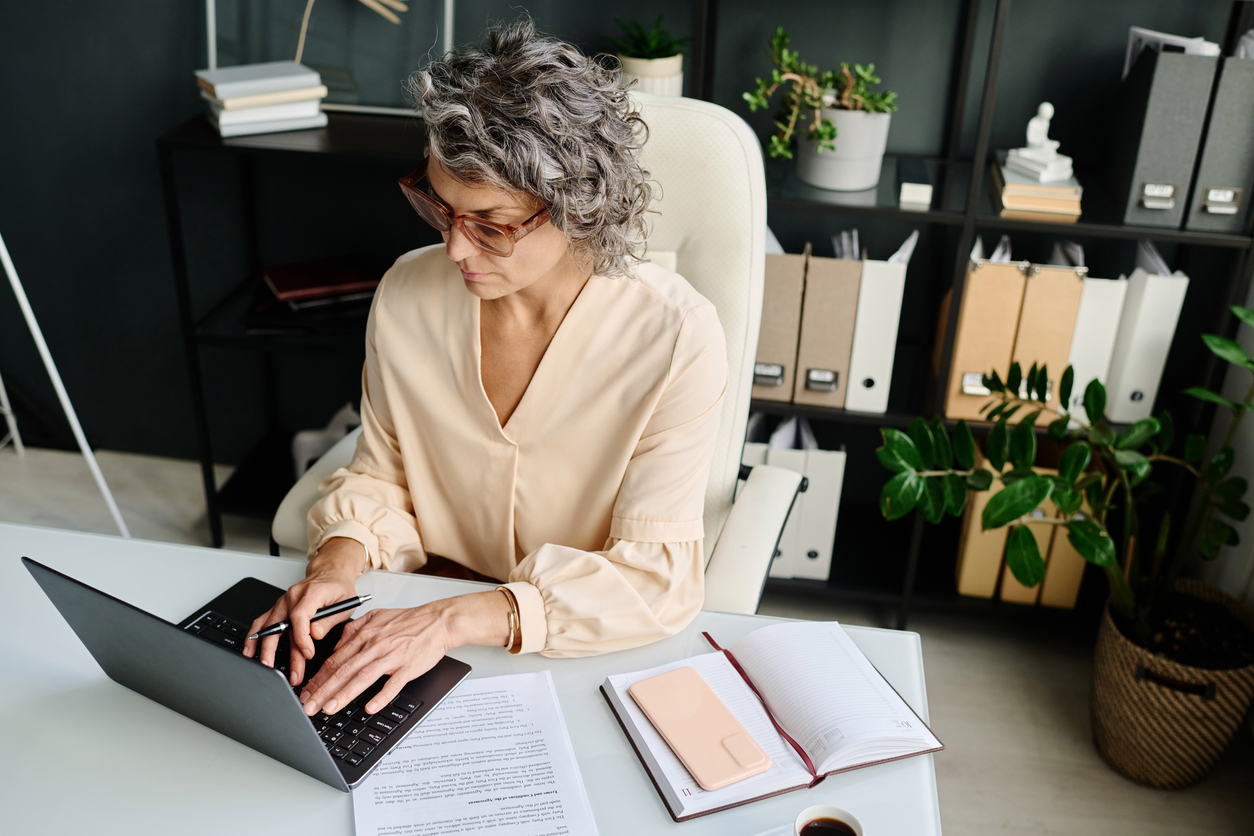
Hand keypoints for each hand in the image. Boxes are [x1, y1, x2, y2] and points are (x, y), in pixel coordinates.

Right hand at [242, 538, 365, 686]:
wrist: (331, 573)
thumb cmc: (339, 588)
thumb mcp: (345, 604)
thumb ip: (329, 621)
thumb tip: (313, 635)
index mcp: (311, 592)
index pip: (300, 617)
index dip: (302, 638)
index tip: (307, 654)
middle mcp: (293, 596)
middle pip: (279, 625)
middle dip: (278, 651)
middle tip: (281, 672)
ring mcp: (283, 602)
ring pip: (269, 626)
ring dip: (264, 648)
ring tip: (263, 666)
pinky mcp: (279, 607)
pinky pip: (263, 622)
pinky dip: (255, 636)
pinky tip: (250, 650)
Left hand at [299, 589, 510, 715]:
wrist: (438, 621)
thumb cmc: (408, 621)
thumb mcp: (375, 617)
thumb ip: (353, 631)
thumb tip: (336, 648)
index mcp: (364, 635)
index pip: (335, 660)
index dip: (318, 678)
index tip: (306, 693)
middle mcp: (374, 646)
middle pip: (343, 671)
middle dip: (322, 691)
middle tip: (308, 707)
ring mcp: (391, 657)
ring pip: (362, 678)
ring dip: (343, 695)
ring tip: (328, 709)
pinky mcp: (408, 667)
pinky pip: (393, 684)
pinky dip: (381, 696)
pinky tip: (370, 707)